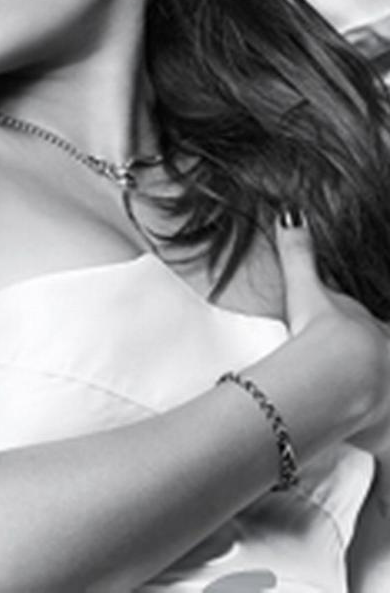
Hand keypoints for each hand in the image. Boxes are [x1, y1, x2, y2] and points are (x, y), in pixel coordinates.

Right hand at [276, 212, 389, 458]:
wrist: (337, 377)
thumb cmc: (323, 334)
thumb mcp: (308, 291)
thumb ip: (299, 252)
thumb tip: (288, 213)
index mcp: (377, 333)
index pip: (376, 335)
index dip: (367, 342)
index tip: (350, 348)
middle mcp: (388, 362)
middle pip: (384, 364)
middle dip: (375, 369)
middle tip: (358, 380)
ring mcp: (387, 398)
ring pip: (385, 399)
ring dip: (377, 401)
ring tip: (365, 409)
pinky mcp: (381, 431)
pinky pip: (381, 437)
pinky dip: (377, 438)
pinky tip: (371, 454)